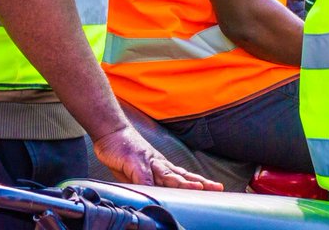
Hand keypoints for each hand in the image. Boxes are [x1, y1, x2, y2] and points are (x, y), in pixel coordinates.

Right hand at [92, 126, 221, 190]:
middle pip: (182, 176)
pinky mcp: (135, 164)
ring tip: (198, 188)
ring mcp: (148, 163)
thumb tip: (156, 196)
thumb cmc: (124, 152)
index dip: (199, 183)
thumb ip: (148, 183)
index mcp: (162, 168)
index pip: (184, 177)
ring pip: (169, 175)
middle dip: (200, 183)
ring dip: (184, 183)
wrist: (111, 133)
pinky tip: (160, 191)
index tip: (215, 187)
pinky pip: (145, 176)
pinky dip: (154, 183)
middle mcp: (159, 165)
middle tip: (217, 188)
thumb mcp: (137, 172)